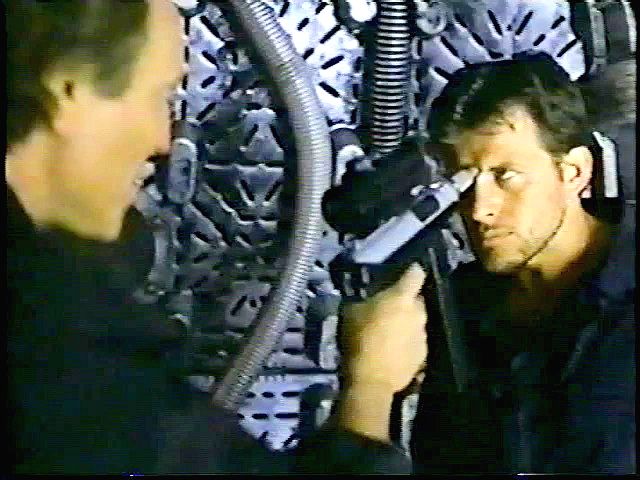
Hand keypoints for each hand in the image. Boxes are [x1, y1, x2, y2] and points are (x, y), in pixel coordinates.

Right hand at [340, 263, 427, 392]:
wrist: (372, 380)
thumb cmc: (359, 339)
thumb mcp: (351, 312)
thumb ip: (365, 301)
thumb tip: (368, 300)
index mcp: (402, 297)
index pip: (416, 274)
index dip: (411, 272)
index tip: (406, 273)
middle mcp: (418, 313)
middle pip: (417, 300)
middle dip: (406, 302)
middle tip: (389, 308)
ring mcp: (423, 335)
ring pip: (417, 322)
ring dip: (407, 323)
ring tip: (390, 333)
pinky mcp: (423, 355)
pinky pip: (416, 341)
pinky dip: (407, 342)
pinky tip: (394, 350)